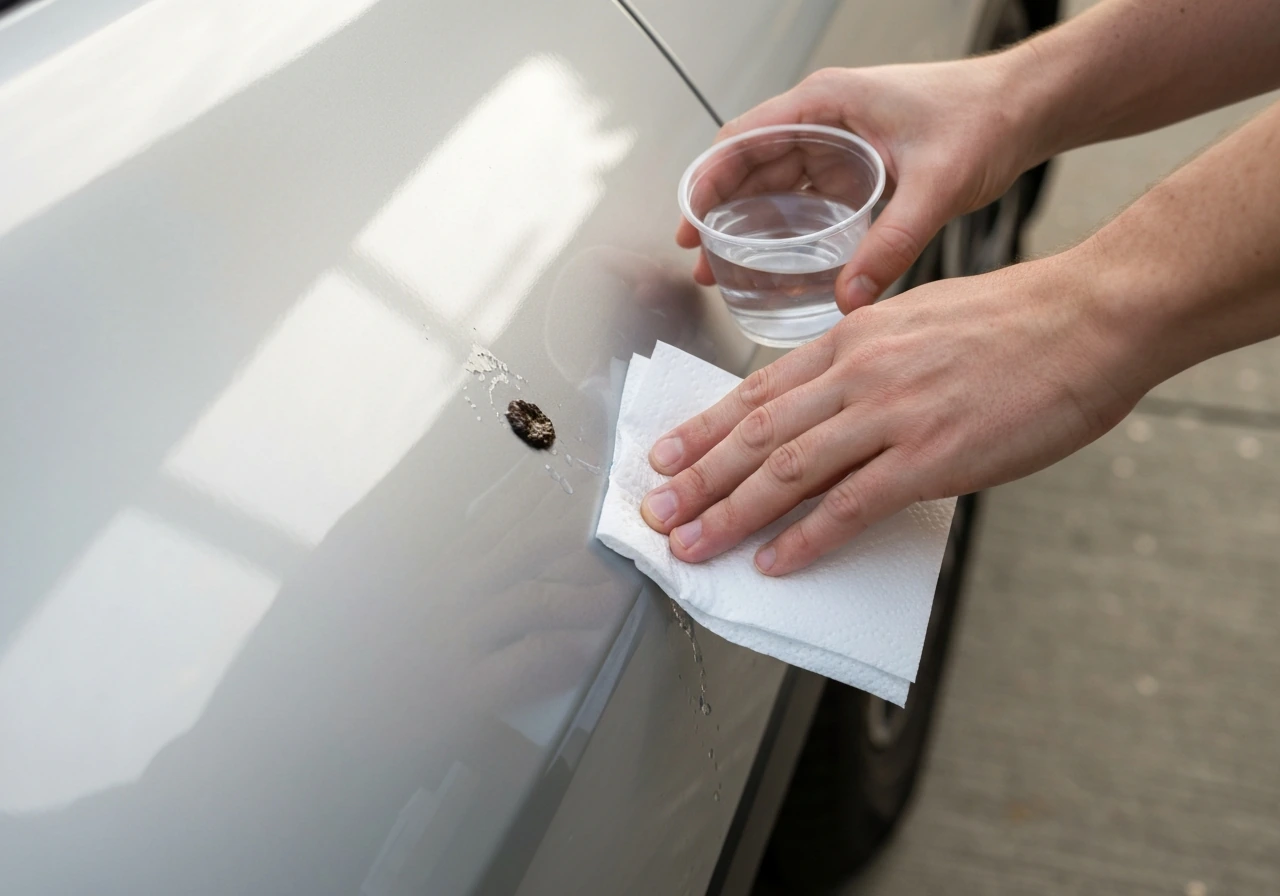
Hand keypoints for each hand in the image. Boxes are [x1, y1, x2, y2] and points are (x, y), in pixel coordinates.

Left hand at [640, 251, 1146, 575]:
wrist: (1088, 318)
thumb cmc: (1013, 319)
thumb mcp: (917, 319)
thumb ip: (866, 360)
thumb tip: (830, 402)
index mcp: (851, 337)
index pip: (757, 390)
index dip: (704, 429)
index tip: (666, 457)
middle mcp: (857, 373)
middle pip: (756, 434)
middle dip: (698, 479)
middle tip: (656, 512)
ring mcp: (891, 415)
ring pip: (788, 471)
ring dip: (731, 514)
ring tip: (692, 544)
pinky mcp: (931, 457)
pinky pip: (851, 505)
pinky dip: (807, 538)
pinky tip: (776, 562)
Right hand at [678, 58, 1035, 310]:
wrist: (1025, 108)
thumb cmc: (984, 115)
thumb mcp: (936, 183)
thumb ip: (894, 242)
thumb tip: (853, 295)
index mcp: (828, 102)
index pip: (744, 139)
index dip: (708, 181)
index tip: (690, 222)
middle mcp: (825, 119)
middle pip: (749, 165)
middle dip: (718, 211)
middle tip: (701, 259)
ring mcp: (838, 142)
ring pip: (772, 184)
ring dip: (746, 222)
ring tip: (724, 267)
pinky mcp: (855, 166)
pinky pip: (803, 197)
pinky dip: (782, 226)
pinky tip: (774, 260)